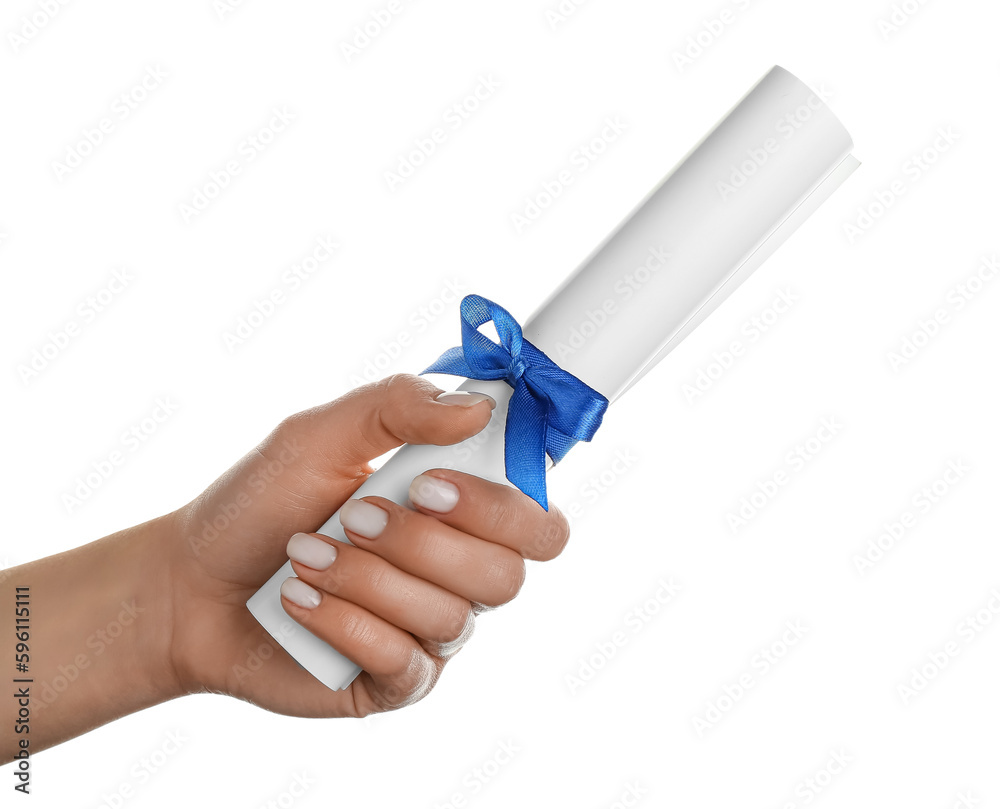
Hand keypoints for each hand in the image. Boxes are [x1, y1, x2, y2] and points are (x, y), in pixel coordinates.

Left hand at [165, 374, 569, 717]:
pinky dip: (343, 621)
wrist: (191, 584)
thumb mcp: (319, 434)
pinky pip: (402, 660)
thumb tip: (478, 406)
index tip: (429, 482)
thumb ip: (398, 406)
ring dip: (367, 578)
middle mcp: (458, 574)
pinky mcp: (395, 682)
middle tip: (357, 517)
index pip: (539, 523)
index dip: (504, 507)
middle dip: (423, 543)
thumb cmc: (262, 503)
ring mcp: (430, 632)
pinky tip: (299, 601)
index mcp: (460, 513)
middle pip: (506, 574)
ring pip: (449, 617)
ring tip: (305, 555)